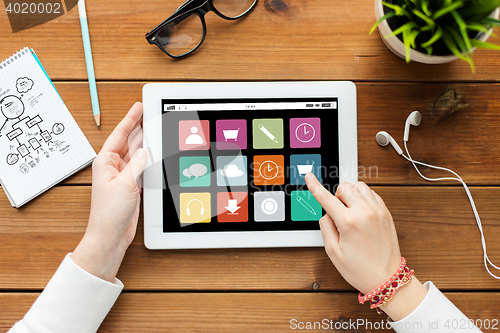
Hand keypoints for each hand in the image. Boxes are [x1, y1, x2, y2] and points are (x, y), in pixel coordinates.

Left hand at [72, 102, 147, 281]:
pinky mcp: (131, 185)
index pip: (120, 134)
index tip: (138, 107)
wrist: (111, 234)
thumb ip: (137, 164)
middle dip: (139, 127)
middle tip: (149, 113)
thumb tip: (144, 151)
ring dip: (145, 142)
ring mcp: (123, 176)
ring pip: (136, 153)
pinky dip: (149, 159)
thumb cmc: (110, 212)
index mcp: (105, 162)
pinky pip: (141, 166)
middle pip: (129, 141)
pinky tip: (155, 152)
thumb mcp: (126, 184)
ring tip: (155, 127)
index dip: (130, 119)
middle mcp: (113, 167)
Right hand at [305, 174, 426, 319]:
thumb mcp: (333, 252)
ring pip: (359, 186)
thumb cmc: (360, 269)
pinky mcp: (386, 213)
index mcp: (349, 222)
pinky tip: (361, 212)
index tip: (309, 176)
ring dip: (351, 195)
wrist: (387, 278)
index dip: (315, 186)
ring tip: (350, 212)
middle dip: (337, 196)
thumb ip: (325, 227)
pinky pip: (372, 193)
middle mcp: (365, 212)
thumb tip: (327, 212)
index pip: (326, 197)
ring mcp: (378, 211)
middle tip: (338, 213)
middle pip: (344, 187)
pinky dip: (363, 198)